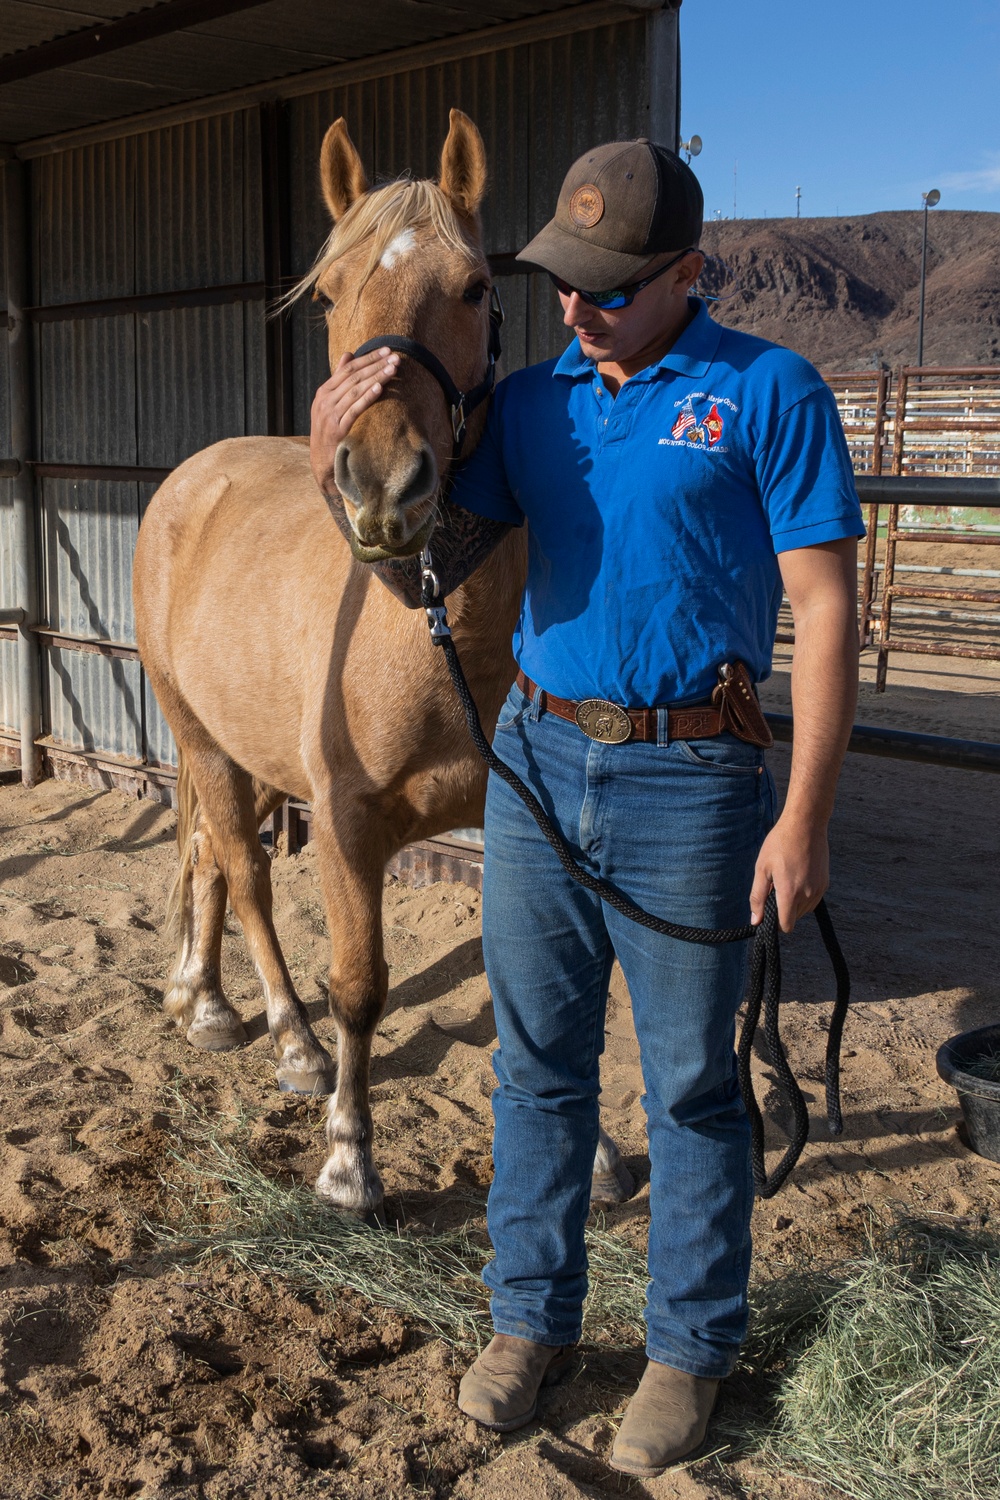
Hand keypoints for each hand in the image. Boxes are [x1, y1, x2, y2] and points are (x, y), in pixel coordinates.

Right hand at [310, 348, 399, 491]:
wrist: (322, 462)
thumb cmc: (330, 431)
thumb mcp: (331, 404)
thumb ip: (340, 380)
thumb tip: (348, 354)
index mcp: (324, 392)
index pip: (348, 369)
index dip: (368, 358)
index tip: (386, 350)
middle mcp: (325, 400)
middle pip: (354, 377)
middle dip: (376, 365)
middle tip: (395, 357)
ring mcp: (330, 414)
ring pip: (355, 390)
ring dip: (376, 378)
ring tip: (393, 369)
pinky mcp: (337, 429)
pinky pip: (354, 410)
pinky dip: (366, 397)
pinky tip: (379, 388)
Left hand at [750, 814, 828, 933]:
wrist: (806, 825)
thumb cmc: (780, 844)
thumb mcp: (762, 869)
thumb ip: (758, 897)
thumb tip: (755, 921)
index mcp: (790, 892)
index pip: (786, 926)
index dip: (775, 923)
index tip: (768, 911)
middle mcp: (807, 894)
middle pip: (794, 918)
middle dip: (783, 910)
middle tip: (775, 888)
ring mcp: (819, 889)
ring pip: (804, 910)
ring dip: (794, 904)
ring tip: (786, 880)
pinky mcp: (825, 883)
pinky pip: (813, 900)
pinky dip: (804, 896)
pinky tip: (797, 878)